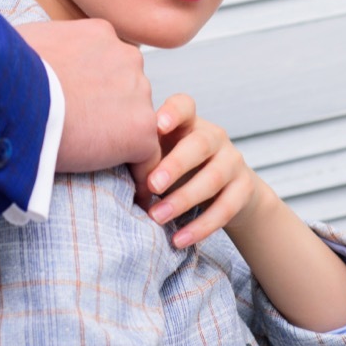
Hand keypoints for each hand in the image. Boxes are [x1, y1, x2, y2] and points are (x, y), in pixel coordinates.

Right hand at [18, 19, 157, 172]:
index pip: (109, 64)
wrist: (13, 98)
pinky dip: (141, 174)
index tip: (77, 108)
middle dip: (109, 112)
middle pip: (128, 90)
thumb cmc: (4, 73)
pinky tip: (131, 192)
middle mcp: (127, 57)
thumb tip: (25, 57)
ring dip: (120, 140)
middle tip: (81, 135)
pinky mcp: (139, 130)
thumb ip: (44, 45)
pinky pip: (149, 157)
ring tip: (94, 162)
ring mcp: (138, 94)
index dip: (94, 88)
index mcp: (100, 34)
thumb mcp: (24, 40)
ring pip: (137, 122)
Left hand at [132, 93, 263, 247]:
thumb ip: (140, 152)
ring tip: (156, 217)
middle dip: (175, 165)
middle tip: (151, 185)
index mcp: (189, 123)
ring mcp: (233, 162)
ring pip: (213, 178)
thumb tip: (101, 162)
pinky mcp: (244, 190)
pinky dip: (200, 227)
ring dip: (183, 200)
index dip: (173, 113)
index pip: (184, 106)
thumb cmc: (176, 166)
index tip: (157, 125)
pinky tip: (178, 240)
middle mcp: (214, 137)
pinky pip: (225, 209)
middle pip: (199, 144)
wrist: (225, 189)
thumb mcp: (159, 153)